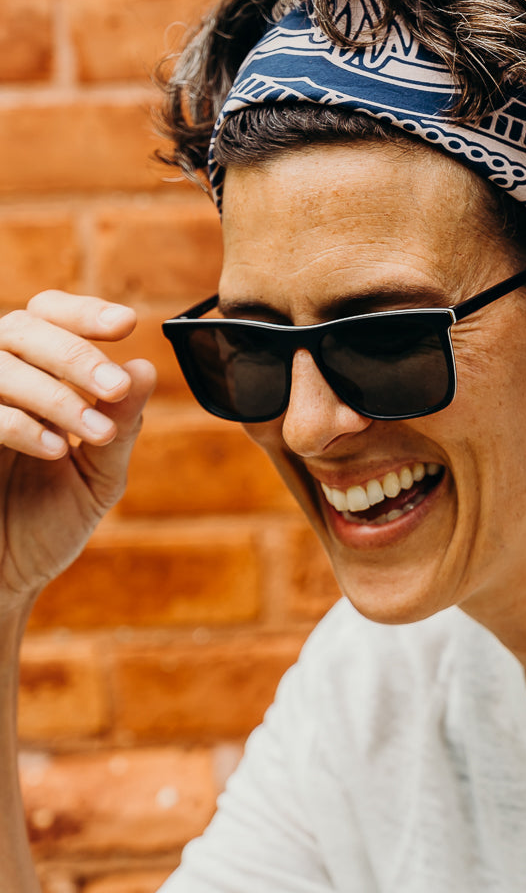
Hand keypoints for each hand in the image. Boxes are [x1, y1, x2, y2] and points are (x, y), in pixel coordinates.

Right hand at [0, 292, 155, 612]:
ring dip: (54, 392)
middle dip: (75, 353)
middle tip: (113, 386)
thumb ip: (119, 426)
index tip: (126, 325)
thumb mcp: (97, 475)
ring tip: (93, 431)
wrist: (4, 580)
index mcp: (34, 377)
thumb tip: (144, 367)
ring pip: (1, 363)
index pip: (48, 316)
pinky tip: (54, 449)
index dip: (82, 312)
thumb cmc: (46, 523)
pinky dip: (19, 423)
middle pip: (23, 327)